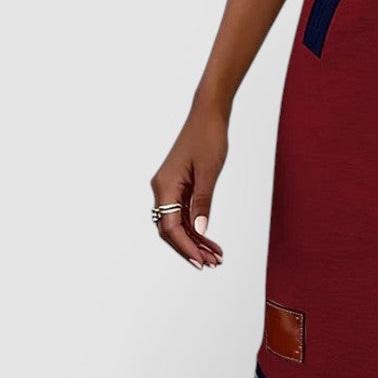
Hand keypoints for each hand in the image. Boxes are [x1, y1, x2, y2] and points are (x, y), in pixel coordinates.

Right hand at [150, 100, 227, 269]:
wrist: (209, 114)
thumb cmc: (209, 137)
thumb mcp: (209, 171)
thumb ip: (203, 202)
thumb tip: (198, 231)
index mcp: (164, 186)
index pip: (170, 227)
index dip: (185, 247)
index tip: (201, 261)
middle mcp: (163, 189)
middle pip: (171, 229)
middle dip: (190, 248)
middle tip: (212, 263)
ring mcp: (170, 187)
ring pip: (178, 223)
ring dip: (195, 240)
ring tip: (215, 256)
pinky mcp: (180, 184)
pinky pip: (184, 212)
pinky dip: (196, 226)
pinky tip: (208, 238)